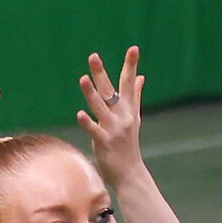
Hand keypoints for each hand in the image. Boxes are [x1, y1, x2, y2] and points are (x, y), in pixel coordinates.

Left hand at [76, 47, 145, 184]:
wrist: (130, 174)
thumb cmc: (128, 145)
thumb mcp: (133, 118)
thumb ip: (135, 96)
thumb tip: (141, 77)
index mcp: (128, 109)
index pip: (129, 83)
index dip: (131, 65)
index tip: (133, 48)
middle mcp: (122, 116)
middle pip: (110, 90)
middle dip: (101, 73)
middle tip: (93, 56)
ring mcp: (114, 129)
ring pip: (100, 107)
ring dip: (91, 93)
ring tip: (83, 79)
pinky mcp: (104, 142)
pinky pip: (94, 130)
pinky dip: (87, 123)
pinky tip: (79, 114)